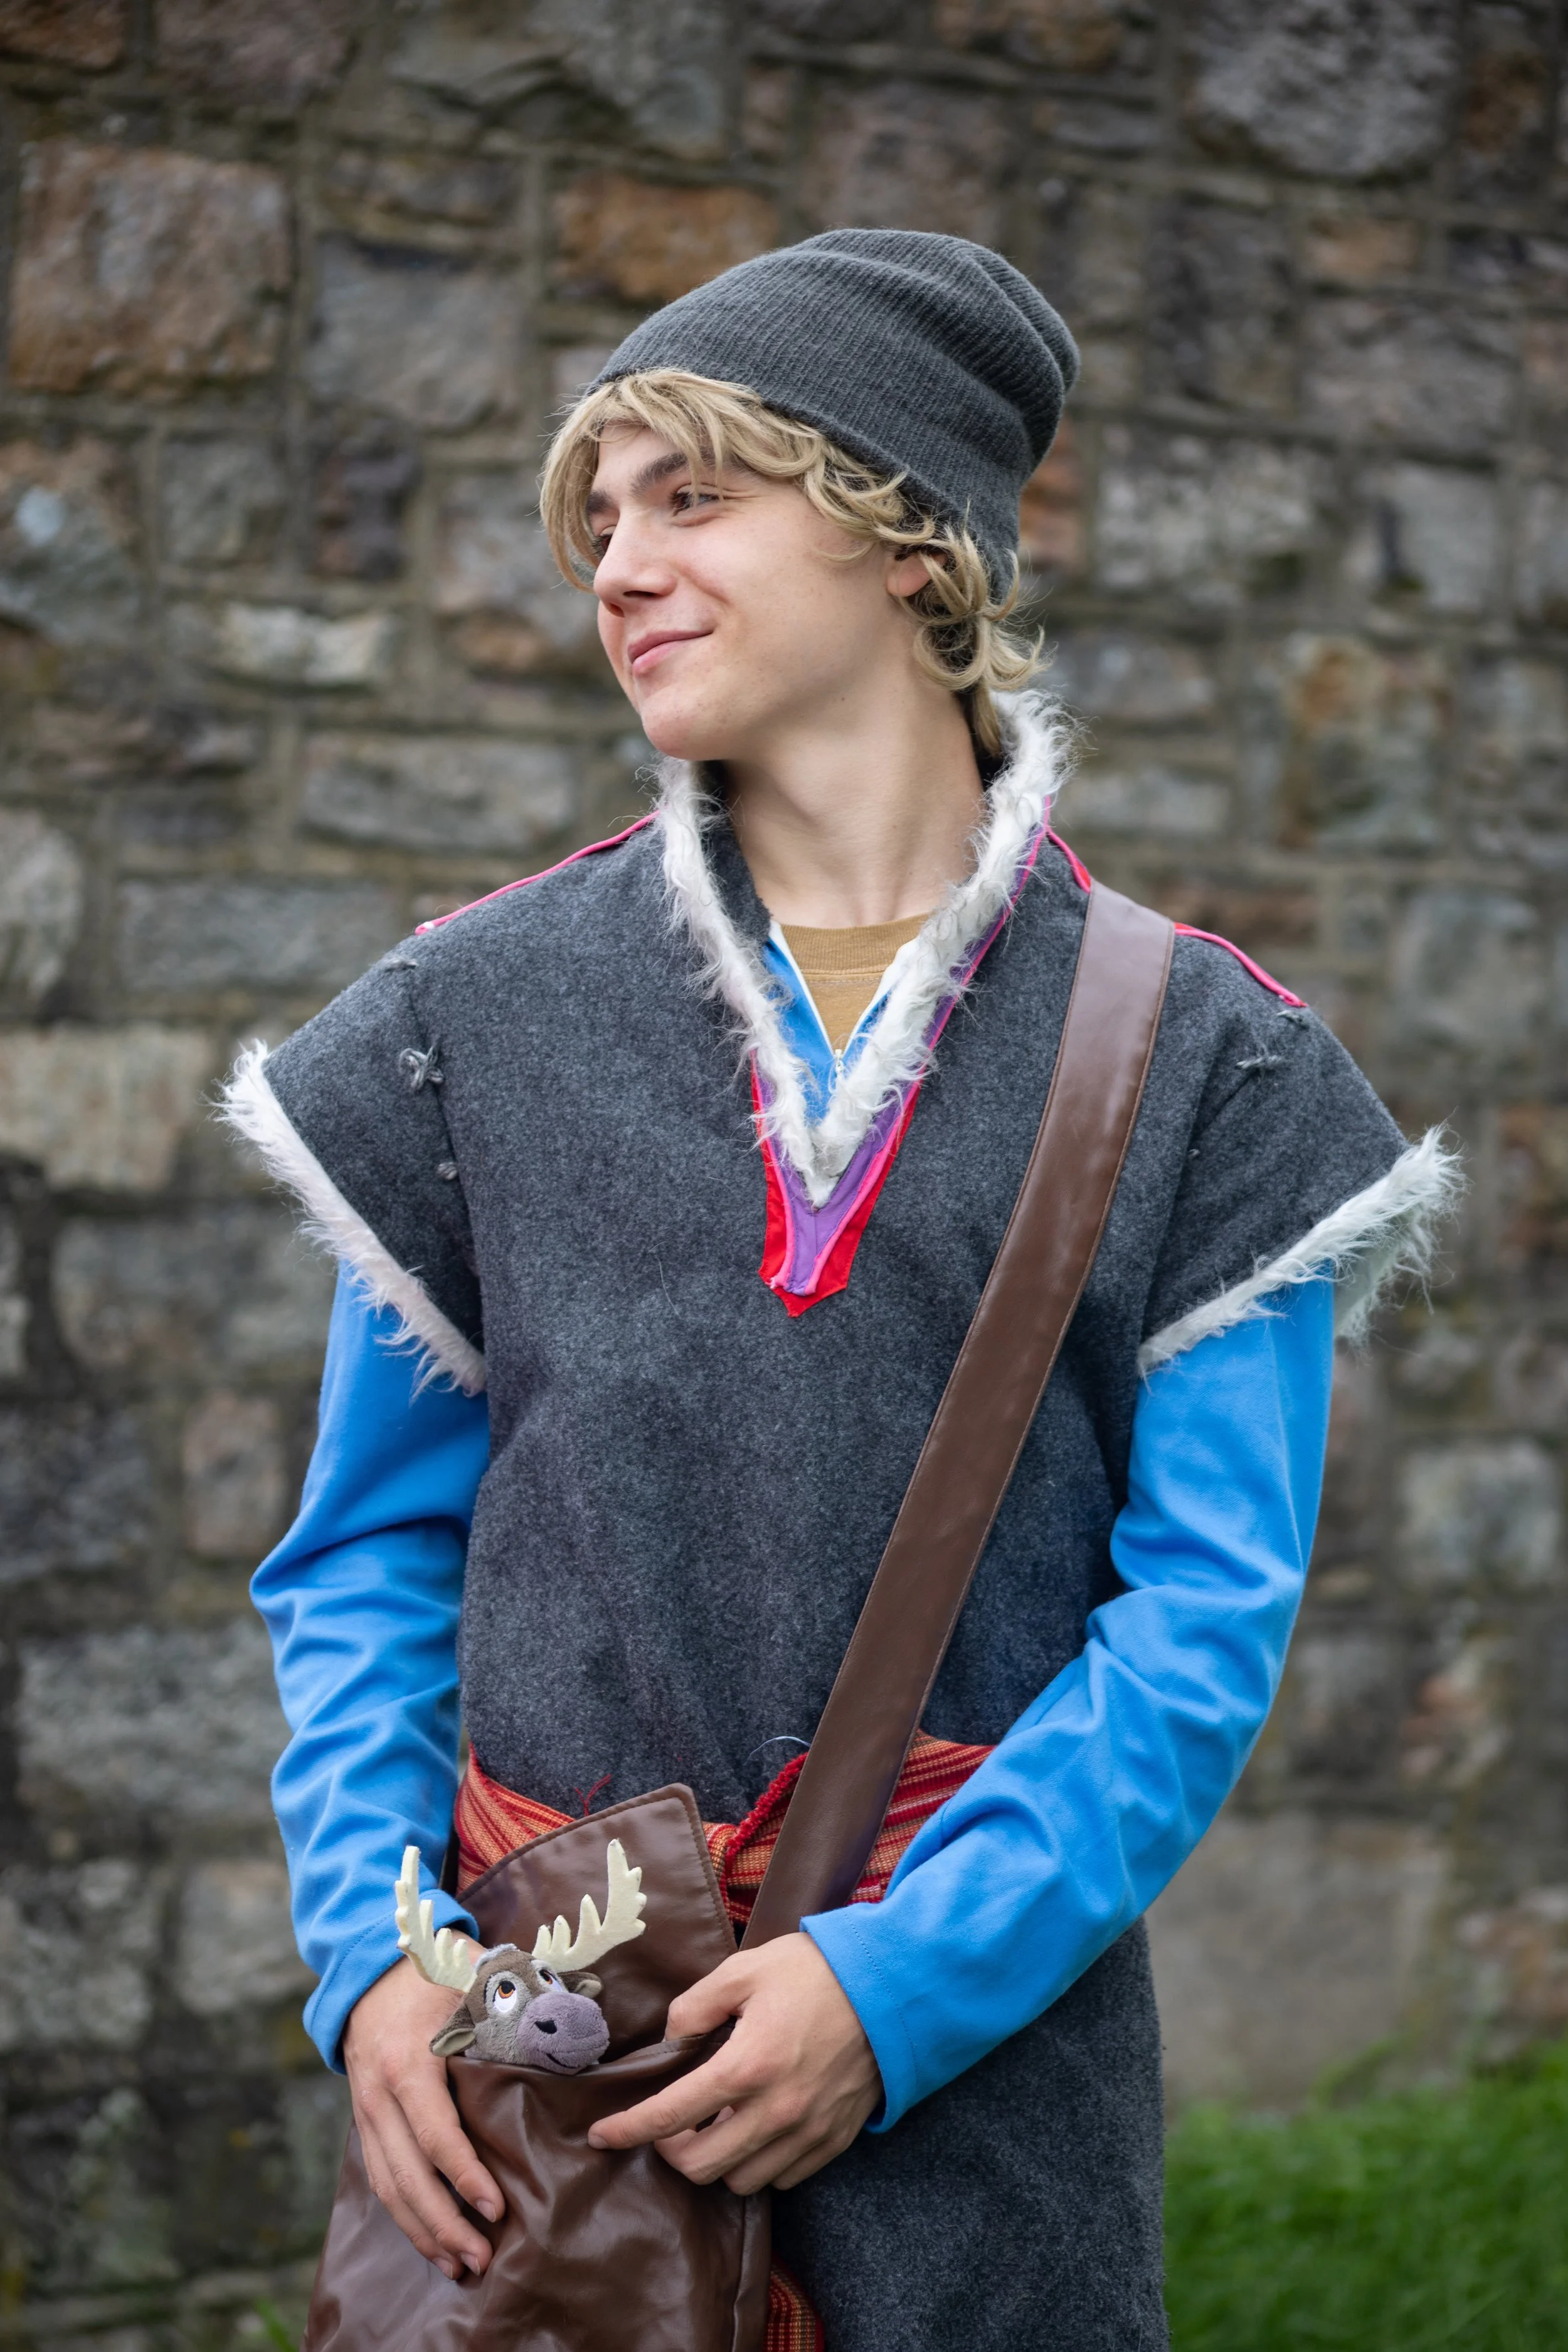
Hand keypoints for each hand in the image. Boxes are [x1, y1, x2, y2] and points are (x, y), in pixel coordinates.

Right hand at [342, 1949, 502, 2278]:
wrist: (367, 1962)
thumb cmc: (431, 1969)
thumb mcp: (472, 1975)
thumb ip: (515, 2002)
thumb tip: (570, 2030)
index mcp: (406, 2061)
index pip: (434, 2134)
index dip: (464, 2176)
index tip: (495, 2209)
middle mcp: (378, 2094)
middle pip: (406, 2177)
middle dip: (443, 2225)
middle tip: (481, 2259)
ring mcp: (365, 2110)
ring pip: (388, 2187)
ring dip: (422, 2231)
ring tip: (459, 2266)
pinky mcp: (364, 2120)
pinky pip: (380, 2177)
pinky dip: (404, 2214)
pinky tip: (431, 2239)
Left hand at [587, 1932, 881, 2194]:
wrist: (893, 1988)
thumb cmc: (815, 1972)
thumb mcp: (744, 1969)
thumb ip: (695, 2005)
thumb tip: (672, 2040)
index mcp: (746, 2066)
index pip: (669, 2116)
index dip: (627, 2129)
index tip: (602, 2135)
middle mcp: (775, 2112)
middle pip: (700, 2167)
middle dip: (671, 2150)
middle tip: (668, 2123)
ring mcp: (807, 2132)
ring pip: (740, 2180)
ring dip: (717, 2159)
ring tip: (715, 2124)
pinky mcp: (833, 2141)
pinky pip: (782, 2177)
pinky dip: (759, 2162)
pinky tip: (756, 2128)